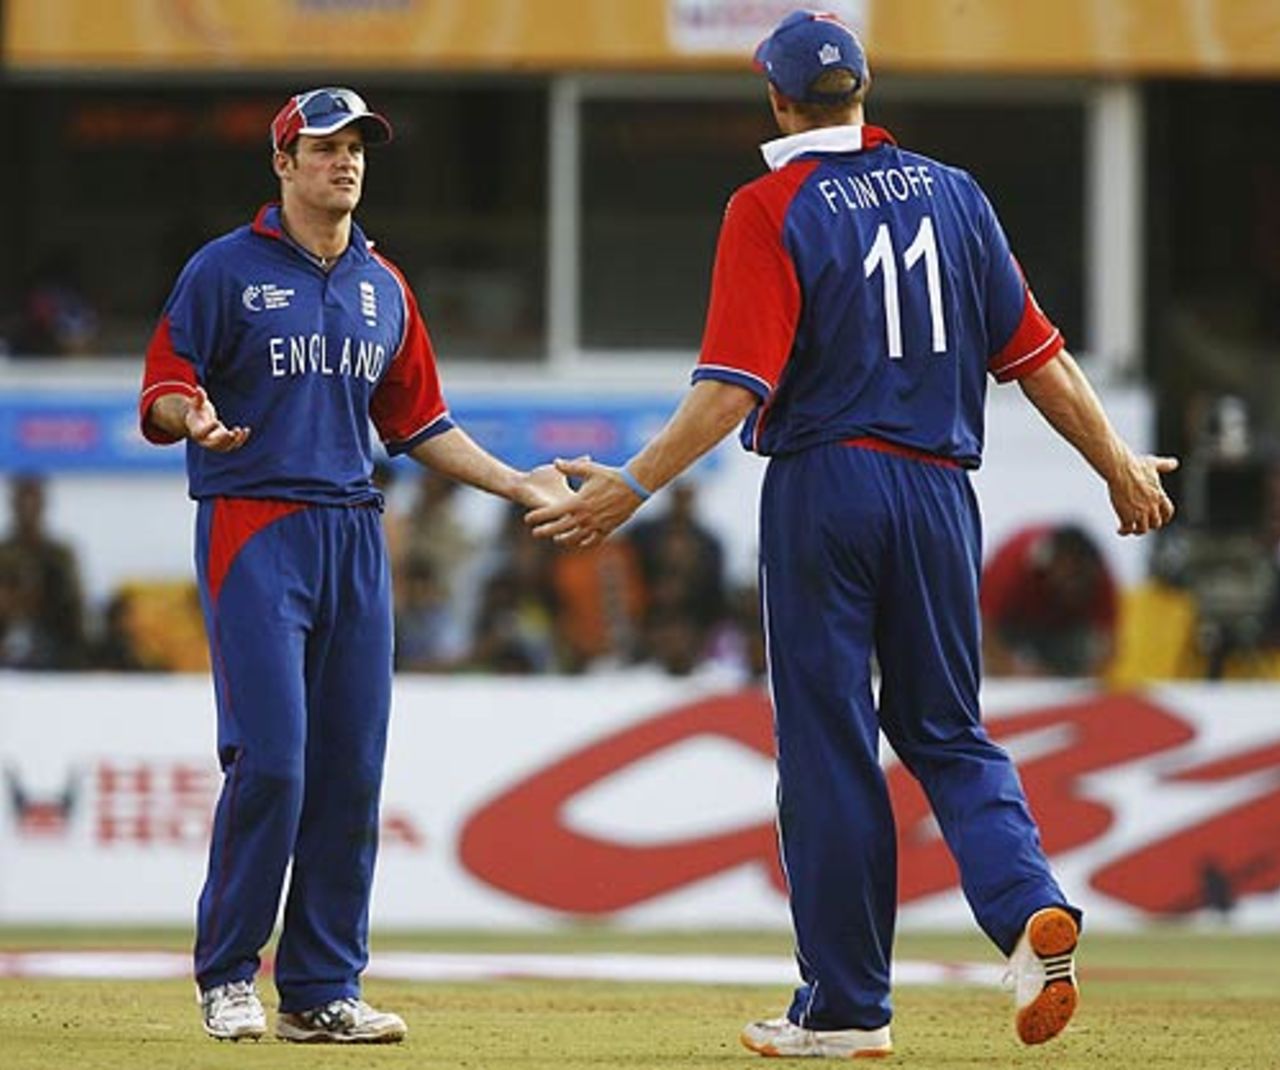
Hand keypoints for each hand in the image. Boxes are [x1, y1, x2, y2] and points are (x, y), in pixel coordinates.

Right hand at [184, 387, 249, 452]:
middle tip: (230, 433)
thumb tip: (198, 388)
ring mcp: (217, 445)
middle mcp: (206, 442)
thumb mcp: (196, 405)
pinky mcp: (226, 444)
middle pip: (214, 445)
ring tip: (239, 430)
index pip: (201, 434)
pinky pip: (234, 445)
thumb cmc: (197, 413)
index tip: (217, 421)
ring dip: (234, 441)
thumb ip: (198, 399)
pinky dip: (241, 439)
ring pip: (226, 447)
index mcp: (197, 433)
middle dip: (223, 440)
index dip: (209, 429)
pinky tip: (246, 430)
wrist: (200, 424)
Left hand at [525, 455, 646, 548]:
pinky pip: (593, 540)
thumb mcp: (589, 469)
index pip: (552, 513)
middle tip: (535, 534)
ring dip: (564, 540)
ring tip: (557, 539)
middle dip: (545, 531)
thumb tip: (556, 462)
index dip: (538, 517)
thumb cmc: (611, 476)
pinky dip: (584, 542)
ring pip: (575, 538)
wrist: (634, 487)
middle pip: (560, 529)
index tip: (527, 519)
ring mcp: (596, 525)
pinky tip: (579, 541)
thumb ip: (570, 467)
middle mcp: (585, 517)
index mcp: (578, 502)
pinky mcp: (607, 529)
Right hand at [1109, 452, 1177, 535]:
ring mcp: (1140, 513)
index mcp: (1159, 496)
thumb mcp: (1153, 464)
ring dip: (1137, 531)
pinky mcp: (1127, 516)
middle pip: (1156, 523)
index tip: (1159, 519)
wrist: (1121, 470)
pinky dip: (1124, 532)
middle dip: (1149, 524)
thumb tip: (1174, 463)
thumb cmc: (1135, 466)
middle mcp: (1152, 507)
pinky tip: (1119, 530)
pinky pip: (1128, 529)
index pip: (1168, 512)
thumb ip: (1165, 466)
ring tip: (1129, 529)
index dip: (1164, 517)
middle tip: (1141, 524)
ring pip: (1143, 530)